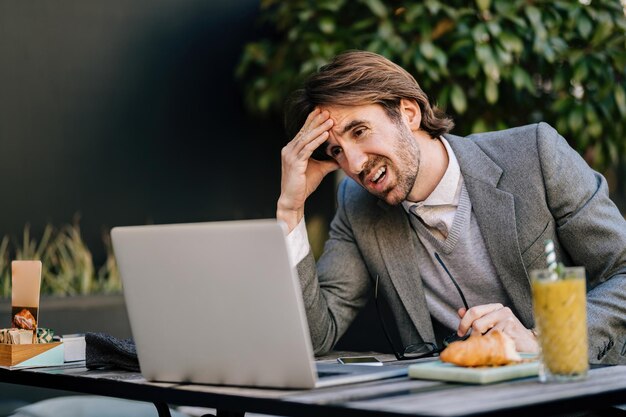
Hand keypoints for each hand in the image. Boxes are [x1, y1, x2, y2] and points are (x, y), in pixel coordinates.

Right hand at [277, 108, 337, 231]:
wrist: (292, 200)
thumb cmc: (304, 185)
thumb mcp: (319, 170)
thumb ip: (328, 162)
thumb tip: (341, 158)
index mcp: (292, 149)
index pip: (303, 132)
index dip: (312, 121)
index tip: (321, 111)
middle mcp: (289, 150)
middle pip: (305, 132)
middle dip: (316, 121)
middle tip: (326, 110)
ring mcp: (290, 156)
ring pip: (307, 138)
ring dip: (319, 128)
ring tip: (330, 120)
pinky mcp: (294, 163)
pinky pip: (307, 149)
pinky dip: (317, 140)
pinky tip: (326, 134)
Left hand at [457, 303, 537, 352]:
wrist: (530, 345)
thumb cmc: (509, 335)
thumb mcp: (492, 324)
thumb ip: (476, 317)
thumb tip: (460, 311)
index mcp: (496, 307)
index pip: (473, 311)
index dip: (463, 323)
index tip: (460, 332)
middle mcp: (502, 311)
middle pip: (476, 322)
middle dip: (470, 334)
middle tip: (469, 342)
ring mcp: (508, 320)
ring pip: (483, 332)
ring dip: (481, 342)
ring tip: (488, 346)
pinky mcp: (511, 330)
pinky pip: (492, 340)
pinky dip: (490, 346)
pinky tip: (497, 348)